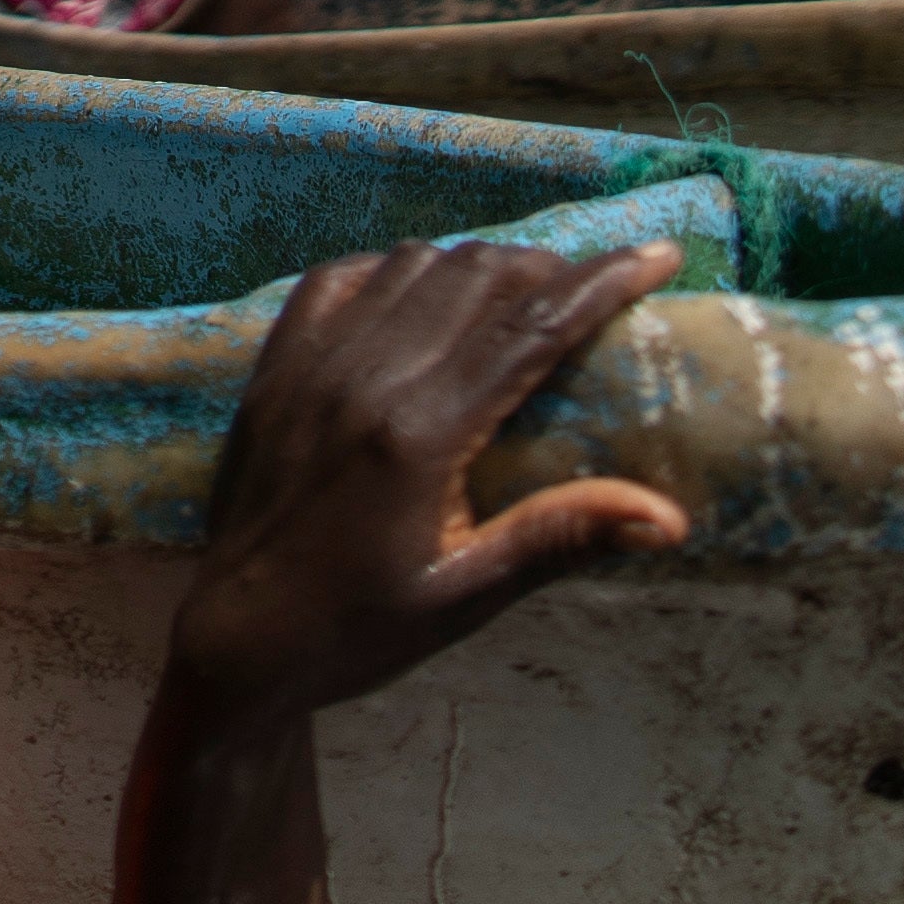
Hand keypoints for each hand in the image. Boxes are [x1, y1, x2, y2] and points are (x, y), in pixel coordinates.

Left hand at [169, 242, 691, 715]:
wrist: (235, 645)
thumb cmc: (355, 632)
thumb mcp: (465, 597)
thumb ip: (561, 539)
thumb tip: (669, 519)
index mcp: (418, 434)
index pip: (530, 326)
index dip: (603, 282)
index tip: (660, 258)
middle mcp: (363, 381)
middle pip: (479, 276)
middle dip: (548, 271)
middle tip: (588, 297)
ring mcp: (311, 368)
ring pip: (412, 265)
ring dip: (475, 268)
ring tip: (513, 300)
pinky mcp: (274, 371)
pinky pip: (338, 280)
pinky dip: (392, 272)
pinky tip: (420, 297)